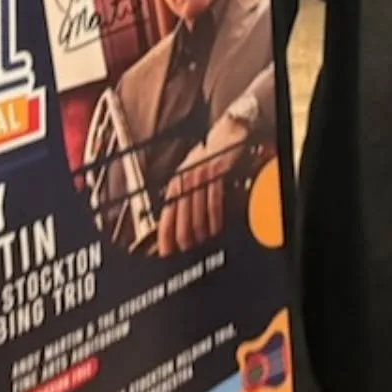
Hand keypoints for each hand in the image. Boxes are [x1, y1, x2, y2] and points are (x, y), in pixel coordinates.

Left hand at [156, 112, 249, 257]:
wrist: (226, 137)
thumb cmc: (208, 162)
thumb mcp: (188, 180)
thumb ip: (181, 201)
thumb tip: (174, 231)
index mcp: (175, 186)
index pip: (165, 219)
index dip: (165, 240)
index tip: (167, 255)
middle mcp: (184, 181)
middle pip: (181, 222)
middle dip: (186, 241)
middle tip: (190, 252)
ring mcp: (199, 177)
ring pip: (198, 216)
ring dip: (202, 234)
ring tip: (205, 243)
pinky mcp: (215, 174)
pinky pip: (214, 204)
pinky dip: (215, 221)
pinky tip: (216, 230)